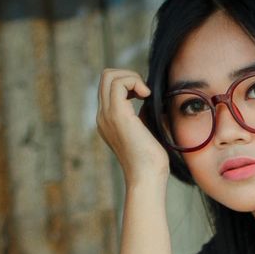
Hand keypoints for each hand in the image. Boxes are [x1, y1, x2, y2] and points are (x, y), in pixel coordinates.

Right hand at [95, 68, 168, 183]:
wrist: (146, 178)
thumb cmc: (151, 162)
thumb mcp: (145, 132)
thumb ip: (143, 114)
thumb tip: (152, 97)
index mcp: (108, 121)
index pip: (109, 87)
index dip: (128, 83)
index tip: (145, 96)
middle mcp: (103, 116)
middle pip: (106, 76)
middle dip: (128, 76)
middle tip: (145, 93)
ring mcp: (107, 115)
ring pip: (109, 75)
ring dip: (131, 77)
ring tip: (145, 94)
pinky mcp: (117, 115)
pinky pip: (119, 82)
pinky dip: (134, 81)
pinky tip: (146, 96)